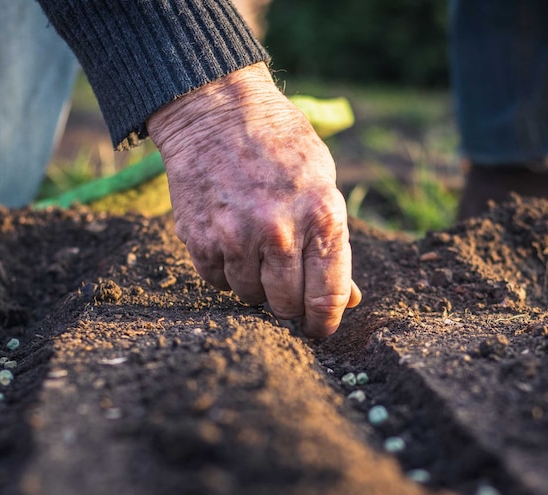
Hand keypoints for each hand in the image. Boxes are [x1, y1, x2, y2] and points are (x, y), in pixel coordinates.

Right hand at [147, 63, 361, 337]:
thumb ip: (334, 244)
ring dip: (256, 286)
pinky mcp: (200, 239)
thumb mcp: (323, 183)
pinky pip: (217, 282)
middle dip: (289, 305)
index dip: (324, 322)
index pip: (327, 295)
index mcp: (321, 217)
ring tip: (256, 251)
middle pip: (286, 306)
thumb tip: (347, 299)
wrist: (216, 110)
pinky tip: (231, 242)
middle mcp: (280, 233)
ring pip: (250, 297)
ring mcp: (237, 238)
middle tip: (286, 287)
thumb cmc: (280, 145)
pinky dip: (226, 272)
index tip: (319, 330)